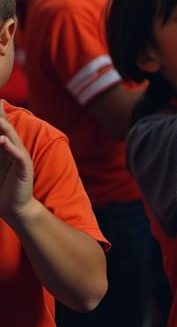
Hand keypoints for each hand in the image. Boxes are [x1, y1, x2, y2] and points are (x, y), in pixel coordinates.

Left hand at [0, 108, 34, 224]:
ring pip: (12, 139)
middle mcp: (14, 151)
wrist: (15, 209)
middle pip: (6, 130)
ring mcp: (20, 158)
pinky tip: (2, 140)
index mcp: (5, 150)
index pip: (1, 130)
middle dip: (0, 117)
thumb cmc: (2, 191)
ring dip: (3, 127)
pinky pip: (18, 155)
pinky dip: (10, 147)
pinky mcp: (24, 169)